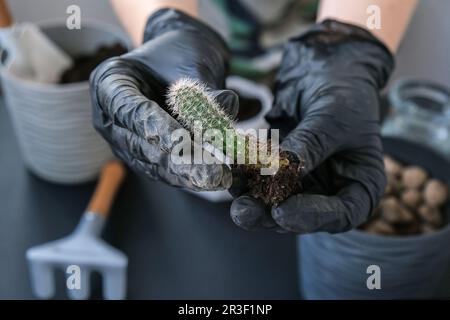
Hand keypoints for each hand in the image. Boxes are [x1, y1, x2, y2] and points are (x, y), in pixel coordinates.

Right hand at [90, 9, 237, 190]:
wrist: (178, 61)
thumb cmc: (179, 56)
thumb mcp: (190, 64)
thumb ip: (203, 91)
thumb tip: (225, 108)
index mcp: (109, 81)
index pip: (132, 110)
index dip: (159, 129)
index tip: (187, 143)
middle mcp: (108, 115)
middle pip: (140, 144)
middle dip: (178, 161)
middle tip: (211, 173)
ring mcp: (121, 140)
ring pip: (150, 164)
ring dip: (184, 174)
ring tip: (216, 179)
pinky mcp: (138, 157)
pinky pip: (160, 170)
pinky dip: (185, 176)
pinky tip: (209, 181)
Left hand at [230, 20, 393, 232]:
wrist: (326, 66)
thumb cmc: (344, 90)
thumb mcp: (332, 117)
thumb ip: (309, 145)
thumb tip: (278, 172)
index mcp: (360, 185)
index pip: (340, 215)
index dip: (311, 218)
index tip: (282, 212)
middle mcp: (331, 190)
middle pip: (300, 213)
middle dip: (269, 213)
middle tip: (243, 211)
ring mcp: (303, 181)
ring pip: (274, 199)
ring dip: (250, 195)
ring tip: (229, 187)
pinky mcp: (278, 169)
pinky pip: (259, 177)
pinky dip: (244, 173)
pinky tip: (228, 166)